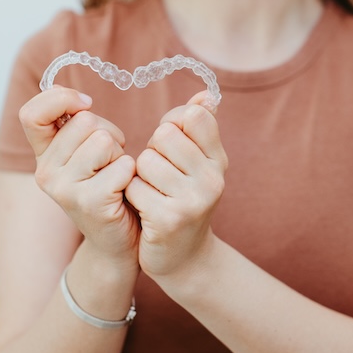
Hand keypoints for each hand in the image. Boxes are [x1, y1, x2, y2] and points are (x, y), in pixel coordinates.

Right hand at [19, 87, 139, 266]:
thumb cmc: (110, 187)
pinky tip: (125, 191)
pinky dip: (132, 173)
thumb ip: (76, 124)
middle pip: (84, 121)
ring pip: (104, 140)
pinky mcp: (89, 202)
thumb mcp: (87, 152)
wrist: (119, 241)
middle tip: (110, 162)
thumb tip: (78, 98)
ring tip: (117, 176)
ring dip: (121, 154)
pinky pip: (122, 165)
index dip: (61, 99)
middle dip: (109, 133)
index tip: (84, 104)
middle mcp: (46, 172)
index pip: (32, 113)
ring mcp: (64, 189)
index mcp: (43, 155)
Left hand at [125, 91, 227, 280]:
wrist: (184, 258)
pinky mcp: (169, 219)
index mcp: (220, 160)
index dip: (172, 124)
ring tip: (153, 193)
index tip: (171, 146)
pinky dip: (133, 196)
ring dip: (139, 176)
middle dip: (152, 151)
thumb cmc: (183, 200)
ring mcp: (193, 200)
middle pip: (165, 134)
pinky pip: (134, 187)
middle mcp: (213, 179)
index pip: (193, 115)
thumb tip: (205, 94)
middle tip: (159, 175)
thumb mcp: (198, 164)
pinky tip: (145, 210)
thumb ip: (199, 128)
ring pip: (145, 160)